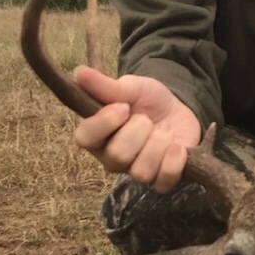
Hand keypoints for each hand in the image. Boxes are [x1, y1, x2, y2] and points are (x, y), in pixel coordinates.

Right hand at [71, 68, 201, 193]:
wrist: (177, 108)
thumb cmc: (146, 100)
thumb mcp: (129, 87)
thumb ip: (105, 85)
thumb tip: (78, 72)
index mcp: (97, 135)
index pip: (84, 139)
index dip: (105, 122)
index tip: (123, 106)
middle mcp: (111, 159)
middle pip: (117, 156)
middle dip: (139, 130)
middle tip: (146, 118)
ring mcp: (135, 172)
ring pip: (140, 172)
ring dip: (158, 144)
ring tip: (164, 130)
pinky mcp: (161, 180)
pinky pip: (163, 182)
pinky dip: (174, 161)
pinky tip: (177, 145)